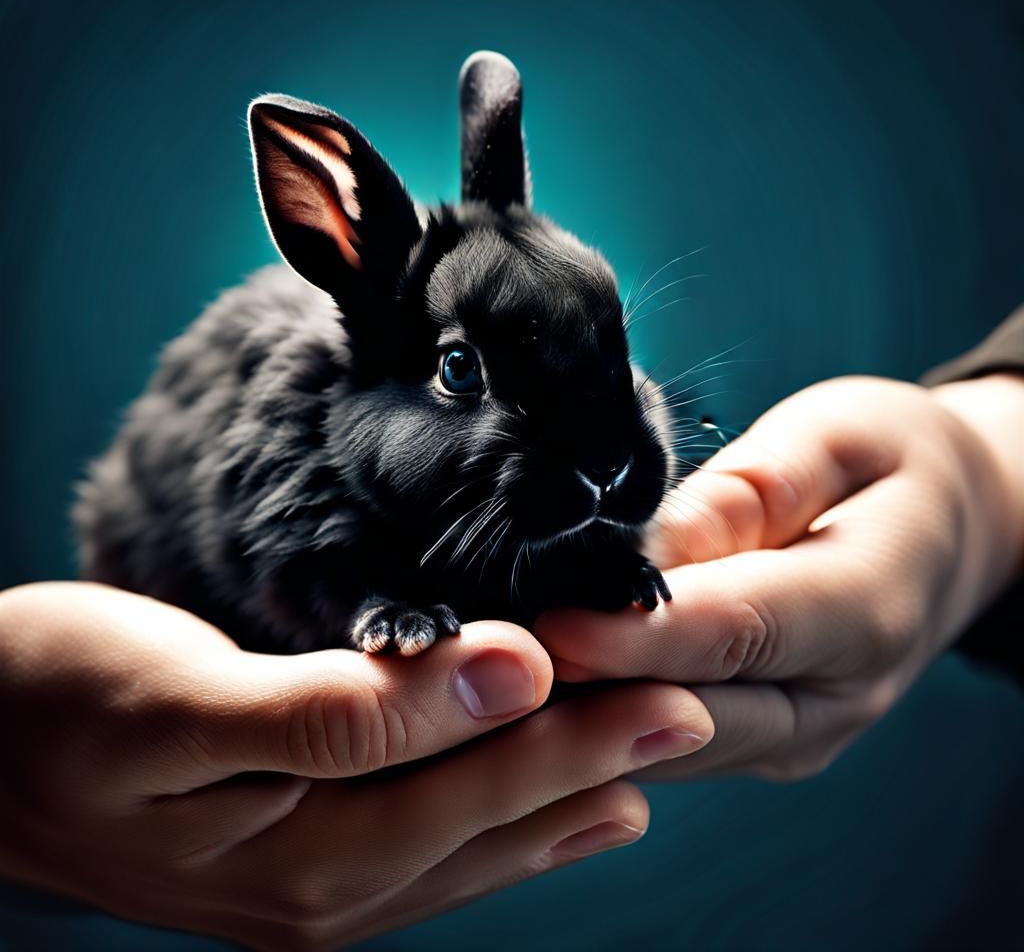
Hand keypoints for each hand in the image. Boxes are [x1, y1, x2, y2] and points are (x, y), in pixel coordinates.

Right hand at [0, 582, 711, 949]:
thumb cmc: (57, 706)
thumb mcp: (185, 703)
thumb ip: (347, 707)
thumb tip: (501, 672)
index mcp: (311, 852)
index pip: (483, 787)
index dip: (583, 735)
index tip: (676, 689)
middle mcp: (328, 888)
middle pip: (493, 818)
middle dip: (597, 761)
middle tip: (696, 710)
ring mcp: (314, 884)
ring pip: (473, 839)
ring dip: (563, 794)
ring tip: (650, 759)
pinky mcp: (299, 854)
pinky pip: (430, 840)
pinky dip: (501, 816)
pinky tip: (544, 805)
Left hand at [536, 374, 1023, 781]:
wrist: (946, 531)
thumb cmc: (893, 466)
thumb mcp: (840, 439)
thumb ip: (752, 491)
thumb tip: (648, 546)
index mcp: (869, 610)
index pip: (739, 632)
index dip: (636, 635)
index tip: (548, 623)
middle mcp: (833, 700)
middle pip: (691, 712)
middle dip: (584, 690)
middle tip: (485, 657)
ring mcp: (796, 736)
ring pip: (668, 748)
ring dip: (580, 717)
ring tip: (494, 668)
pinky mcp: (760, 743)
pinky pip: (667, 746)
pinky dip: (603, 719)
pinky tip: (541, 680)